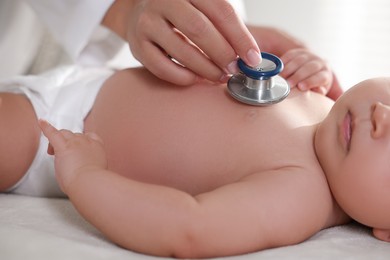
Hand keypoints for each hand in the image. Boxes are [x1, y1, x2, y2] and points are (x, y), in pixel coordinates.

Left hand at [39, 120, 106, 192]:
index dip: (82, 140)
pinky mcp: (62, 147)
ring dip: (58, 139)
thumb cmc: (93, 182)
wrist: (90, 183)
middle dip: (68, 142)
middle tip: (63, 157)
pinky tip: (41, 122)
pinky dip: (45, 127)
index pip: (90, 136)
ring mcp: (75, 143)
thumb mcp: (97, 169)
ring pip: (64, 133)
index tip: (78, 148)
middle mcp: (87, 141)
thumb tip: (83, 168)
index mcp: (97, 147)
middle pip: (75, 134)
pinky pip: (52, 133)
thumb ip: (90, 164)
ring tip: (52, 152)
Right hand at [104, 0, 259, 84]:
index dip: (240, 38)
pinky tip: (196, 78)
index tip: (253, 59)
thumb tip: (250, 57)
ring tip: (219, 76)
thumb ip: (224, 26)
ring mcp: (148, 22)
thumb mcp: (203, 9)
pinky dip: (182, 77)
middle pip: (200, 29)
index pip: (221, 11)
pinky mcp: (137, 45)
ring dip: (205, 69)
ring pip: (181, 49)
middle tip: (235, 69)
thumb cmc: (182, 15)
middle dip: (222, 54)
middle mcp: (165, 0)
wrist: (142, 13)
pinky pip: (162, 67)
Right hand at [279, 48, 341, 98]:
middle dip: (297, 76)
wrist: (313, 71)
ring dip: (288, 69)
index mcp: (325, 74)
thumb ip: (318, 91)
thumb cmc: (314, 85)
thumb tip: (319, 90)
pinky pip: (290, 55)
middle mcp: (319, 62)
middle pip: (309, 67)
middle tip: (288, 84)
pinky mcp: (298, 52)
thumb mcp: (317, 91)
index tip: (300, 87)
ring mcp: (309, 56)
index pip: (320, 77)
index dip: (310, 81)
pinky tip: (277, 70)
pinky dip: (283, 62)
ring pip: (299, 60)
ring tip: (280, 78)